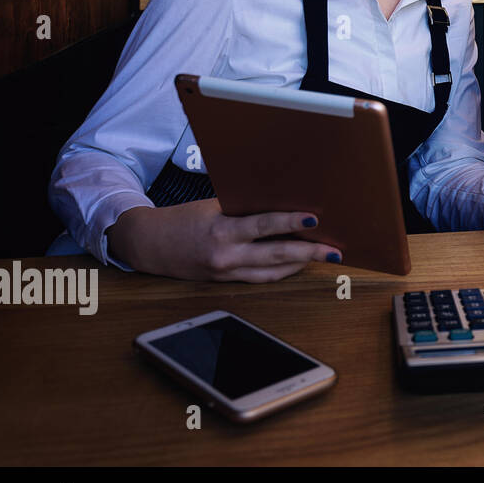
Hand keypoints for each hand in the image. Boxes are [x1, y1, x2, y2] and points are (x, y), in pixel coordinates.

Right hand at [106, 200, 341, 281]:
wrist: (149, 244)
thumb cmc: (183, 219)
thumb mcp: (212, 206)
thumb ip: (244, 207)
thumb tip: (282, 201)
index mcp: (221, 231)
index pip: (263, 226)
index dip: (291, 223)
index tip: (315, 219)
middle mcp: (225, 256)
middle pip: (276, 256)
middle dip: (309, 253)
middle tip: (335, 251)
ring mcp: (226, 273)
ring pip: (272, 272)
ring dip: (300, 265)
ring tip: (325, 257)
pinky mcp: (226, 281)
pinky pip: (261, 279)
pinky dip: (282, 271)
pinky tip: (299, 263)